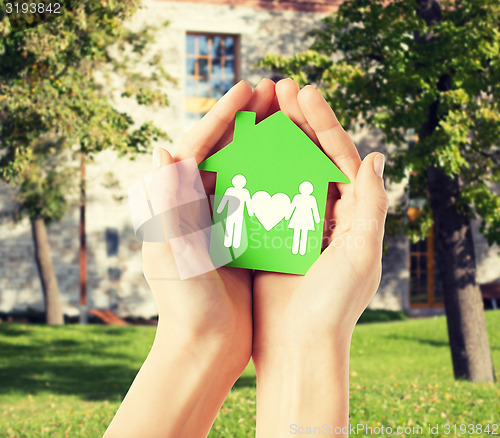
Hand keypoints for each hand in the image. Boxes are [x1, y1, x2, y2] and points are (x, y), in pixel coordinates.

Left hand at [144, 79, 276, 347]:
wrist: (204, 346)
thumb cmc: (185, 304)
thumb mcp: (176, 254)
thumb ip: (168, 205)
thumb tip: (160, 149)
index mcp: (173, 204)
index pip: (197, 146)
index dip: (223, 115)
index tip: (249, 87)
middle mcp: (194, 205)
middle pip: (223, 150)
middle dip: (247, 119)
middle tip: (275, 90)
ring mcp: (218, 219)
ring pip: (244, 169)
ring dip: (265, 141)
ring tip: (290, 116)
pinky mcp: (239, 236)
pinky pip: (259, 196)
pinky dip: (277, 176)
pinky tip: (300, 162)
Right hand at [252, 79, 388, 435]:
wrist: (297, 348)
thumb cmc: (332, 306)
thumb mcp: (361, 254)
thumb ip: (370, 206)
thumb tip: (374, 156)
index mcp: (351, 215)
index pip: (338, 156)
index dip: (323, 122)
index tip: (303, 91)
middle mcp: (324, 215)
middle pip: (310, 157)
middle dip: (296, 122)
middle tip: (278, 88)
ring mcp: (293, 224)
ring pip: (282, 172)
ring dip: (271, 141)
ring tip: (256, 111)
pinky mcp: (268, 238)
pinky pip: (259, 198)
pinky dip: (250, 174)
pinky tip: (236, 152)